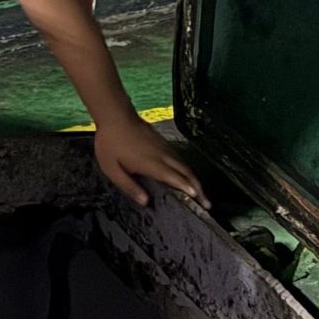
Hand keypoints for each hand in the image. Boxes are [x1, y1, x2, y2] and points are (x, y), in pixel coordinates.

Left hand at [91, 111, 205, 208]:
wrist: (115, 115)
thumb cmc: (111, 143)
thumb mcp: (112, 169)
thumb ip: (129, 186)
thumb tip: (145, 202)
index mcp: (152, 164)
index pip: (175, 178)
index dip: (188, 189)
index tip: (199, 199)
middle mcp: (162, 155)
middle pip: (186, 172)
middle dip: (199, 188)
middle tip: (207, 203)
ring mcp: (164, 147)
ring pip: (185, 164)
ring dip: (195, 179)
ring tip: (201, 193)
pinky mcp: (162, 142)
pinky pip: (179, 158)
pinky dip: (187, 169)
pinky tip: (186, 175)